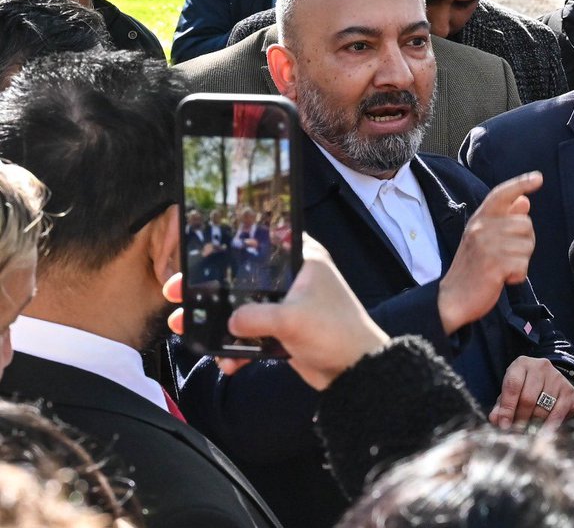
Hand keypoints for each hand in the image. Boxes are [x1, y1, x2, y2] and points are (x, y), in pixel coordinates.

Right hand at [164, 234, 388, 390]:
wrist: (356, 372)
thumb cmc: (335, 333)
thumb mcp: (292, 320)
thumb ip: (255, 317)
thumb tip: (229, 322)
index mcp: (302, 260)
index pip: (260, 242)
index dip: (226, 248)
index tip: (195, 256)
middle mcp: (293, 278)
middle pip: (242, 277)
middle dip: (208, 289)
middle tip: (177, 293)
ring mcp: (287, 305)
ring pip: (242, 307)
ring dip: (215, 321)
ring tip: (185, 328)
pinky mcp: (284, 331)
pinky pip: (251, 334)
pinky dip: (237, 348)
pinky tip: (226, 364)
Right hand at [438, 172, 542, 335]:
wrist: (452, 298)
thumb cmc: (472, 268)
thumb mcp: (484, 239)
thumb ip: (504, 219)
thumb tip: (524, 202)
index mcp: (479, 219)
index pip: (502, 194)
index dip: (521, 184)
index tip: (538, 178)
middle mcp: (481, 227)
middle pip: (526, 223)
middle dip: (525, 242)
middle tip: (507, 256)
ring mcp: (487, 246)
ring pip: (527, 245)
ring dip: (521, 261)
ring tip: (502, 268)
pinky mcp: (494, 265)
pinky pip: (523, 265)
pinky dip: (518, 276)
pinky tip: (503, 279)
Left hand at [489, 356, 573, 429]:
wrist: (551, 380)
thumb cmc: (524, 388)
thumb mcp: (511, 392)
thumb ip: (501, 406)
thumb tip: (496, 420)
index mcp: (522, 364)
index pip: (513, 385)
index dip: (507, 408)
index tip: (504, 425)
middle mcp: (541, 367)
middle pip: (528, 399)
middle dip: (520, 419)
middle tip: (517, 432)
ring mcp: (558, 378)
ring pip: (543, 409)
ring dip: (534, 424)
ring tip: (528, 431)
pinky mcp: (570, 391)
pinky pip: (558, 414)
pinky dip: (549, 426)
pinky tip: (543, 431)